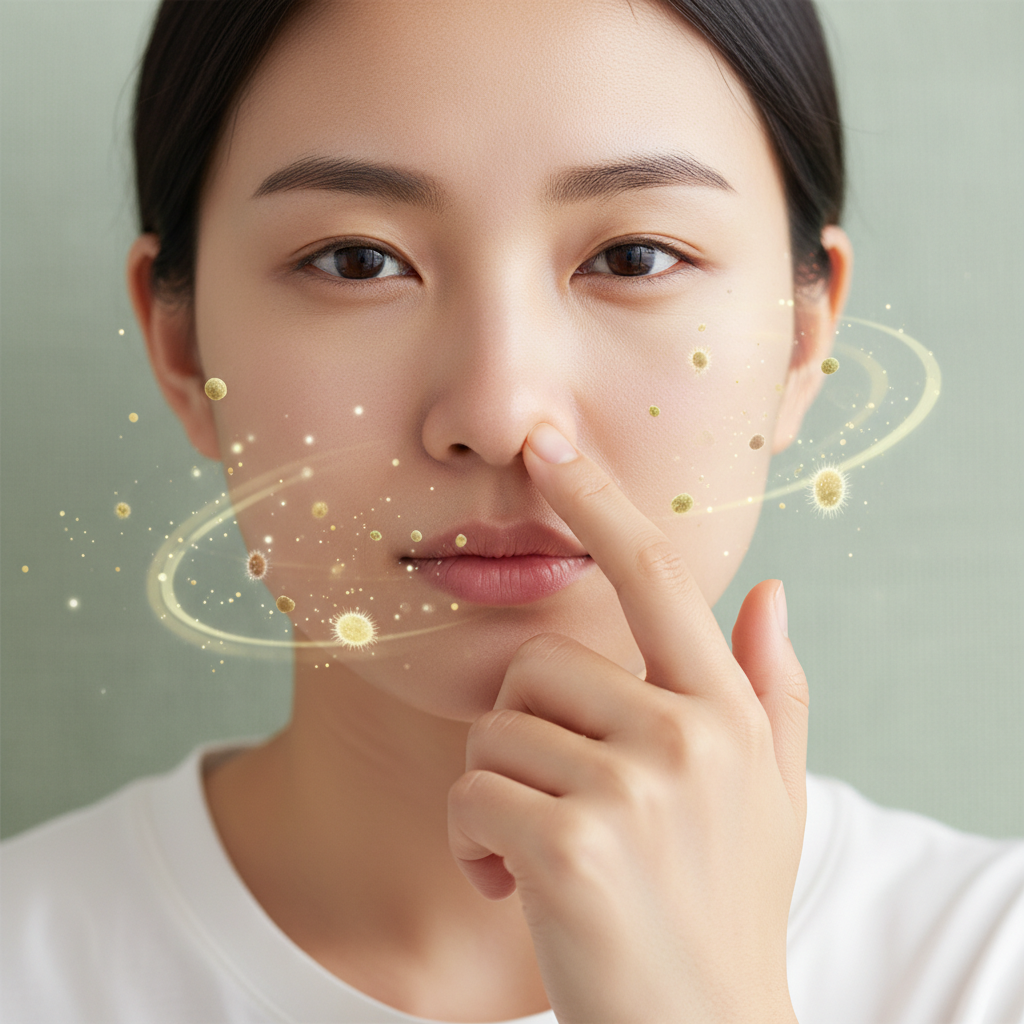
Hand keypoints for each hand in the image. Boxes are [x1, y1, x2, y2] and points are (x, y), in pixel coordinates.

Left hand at [447, 422, 807, 1023]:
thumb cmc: (723, 904)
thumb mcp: (770, 794)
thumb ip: (774, 688)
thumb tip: (772, 591)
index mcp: (725, 710)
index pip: (656, 578)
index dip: (600, 503)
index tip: (551, 447)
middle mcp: (688, 734)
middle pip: (536, 667)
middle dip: (523, 736)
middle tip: (556, 805)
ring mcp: (635, 787)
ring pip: (494, 733)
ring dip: (495, 796)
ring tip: (540, 855)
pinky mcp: (575, 844)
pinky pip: (471, 794)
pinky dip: (470, 842)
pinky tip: (512, 888)